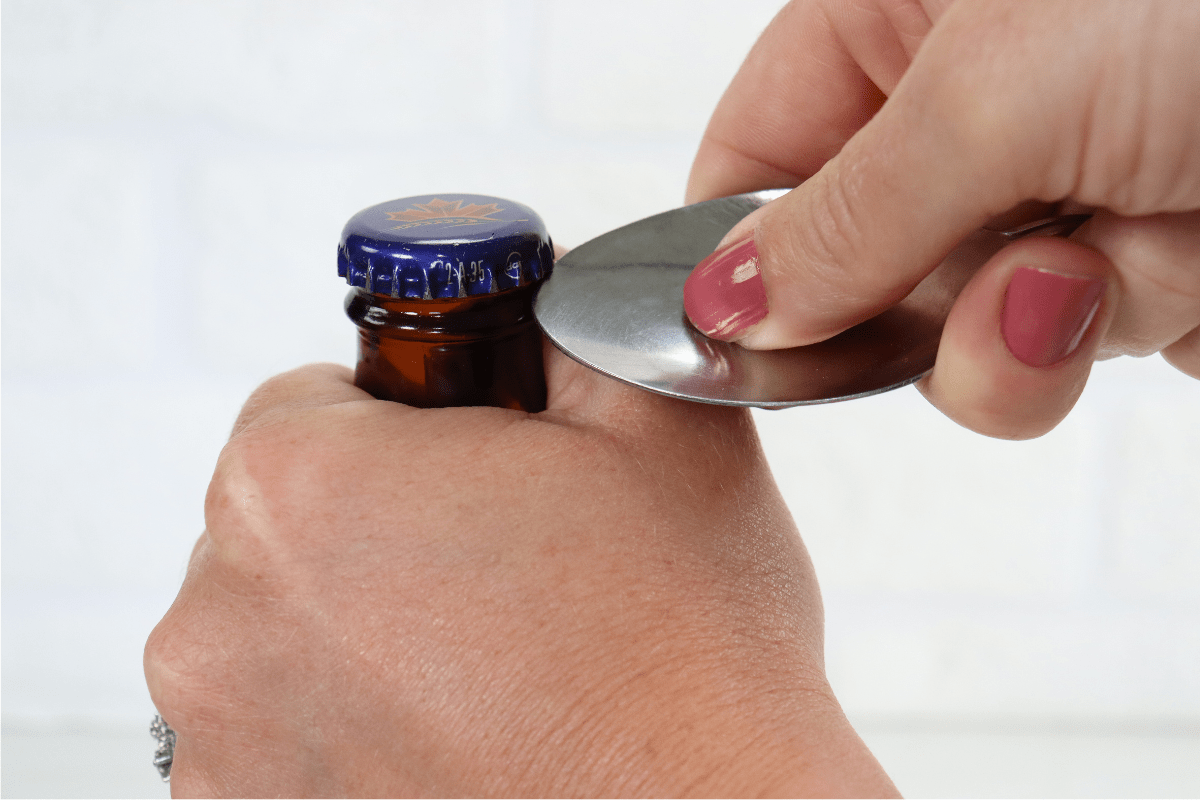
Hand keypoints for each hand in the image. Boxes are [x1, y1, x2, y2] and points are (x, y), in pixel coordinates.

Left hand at [144, 353, 895, 796]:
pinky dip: (347, 723)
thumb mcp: (653, 412)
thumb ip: (562, 313)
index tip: (471, 468)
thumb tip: (528, 286)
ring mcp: (220, 742)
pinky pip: (281, 731)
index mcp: (295, 481)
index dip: (405, 423)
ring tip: (490, 661)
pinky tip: (457, 732)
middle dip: (378, 525)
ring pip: (279, 629)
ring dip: (357, 629)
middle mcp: (218, 615)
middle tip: (501, 567)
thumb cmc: (685, 646)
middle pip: (284, 520)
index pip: (309, 400)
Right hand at [685, 0, 1199, 438]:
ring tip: (1119, 256)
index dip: (737, 259)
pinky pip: (1078, 342)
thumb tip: (728, 306)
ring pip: (970, 332)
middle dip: (921, 314)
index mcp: (899, 24)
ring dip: (1034, 328)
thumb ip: (843, 217)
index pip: (755, 165)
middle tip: (992, 288)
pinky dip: (1130, 322)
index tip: (738, 344)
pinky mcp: (1143, 256)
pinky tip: (1186, 251)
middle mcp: (969, 108)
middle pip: (859, 274)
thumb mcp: (996, 92)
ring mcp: (1058, 186)